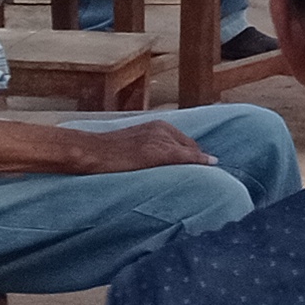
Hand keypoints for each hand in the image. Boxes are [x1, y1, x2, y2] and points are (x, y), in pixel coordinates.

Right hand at [69, 121, 218, 173]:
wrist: (90, 151)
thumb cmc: (107, 152)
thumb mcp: (135, 145)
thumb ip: (152, 148)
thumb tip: (162, 164)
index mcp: (158, 126)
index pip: (186, 143)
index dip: (195, 157)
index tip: (205, 168)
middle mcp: (163, 129)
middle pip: (192, 147)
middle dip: (199, 161)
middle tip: (212, 177)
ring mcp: (160, 139)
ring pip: (190, 152)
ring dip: (200, 164)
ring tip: (214, 177)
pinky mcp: (157, 151)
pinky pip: (185, 156)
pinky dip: (199, 161)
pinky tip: (211, 165)